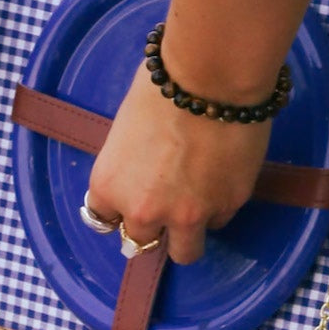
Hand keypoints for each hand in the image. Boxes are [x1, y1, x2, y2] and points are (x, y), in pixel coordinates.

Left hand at [86, 63, 270, 264]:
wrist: (213, 77)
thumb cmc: (162, 85)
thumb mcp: (125, 129)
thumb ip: (128, 165)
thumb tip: (140, 172)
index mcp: (109, 186)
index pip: (102, 220)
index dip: (119, 209)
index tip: (129, 201)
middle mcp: (143, 210)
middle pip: (139, 244)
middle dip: (151, 228)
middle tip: (166, 205)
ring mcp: (187, 215)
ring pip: (184, 252)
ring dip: (186, 236)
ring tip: (197, 209)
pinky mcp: (226, 206)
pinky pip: (219, 220)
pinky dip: (219, 206)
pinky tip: (222, 176)